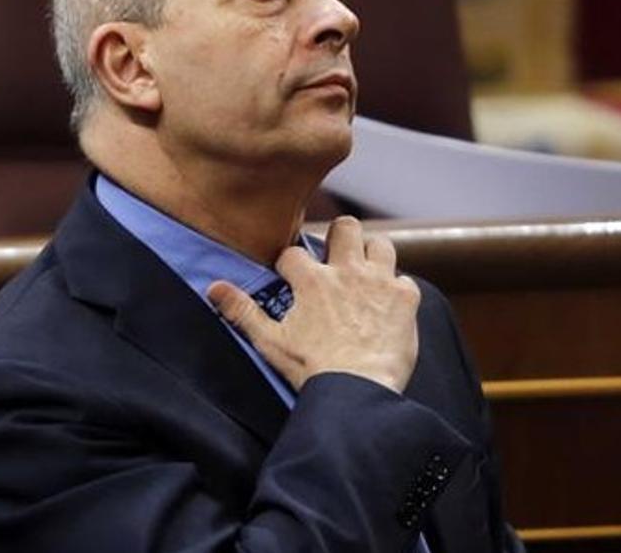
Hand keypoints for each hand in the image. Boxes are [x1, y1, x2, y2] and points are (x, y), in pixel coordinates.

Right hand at [207, 216, 420, 393]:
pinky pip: (406, 280)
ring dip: (373, 256)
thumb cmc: (312, 370)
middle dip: (339, 238)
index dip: (291, 266)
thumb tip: (214, 287)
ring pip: (381, 244)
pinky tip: (389, 307)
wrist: (356, 392)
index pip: (294, 254)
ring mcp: (379, 282)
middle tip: (336, 260)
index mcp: (312, 280)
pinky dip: (398, 291)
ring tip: (367, 275)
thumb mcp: (270, 341)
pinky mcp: (405, 299)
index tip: (293, 281)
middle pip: (345, 227)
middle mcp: (347, 271)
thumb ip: (242, 311)